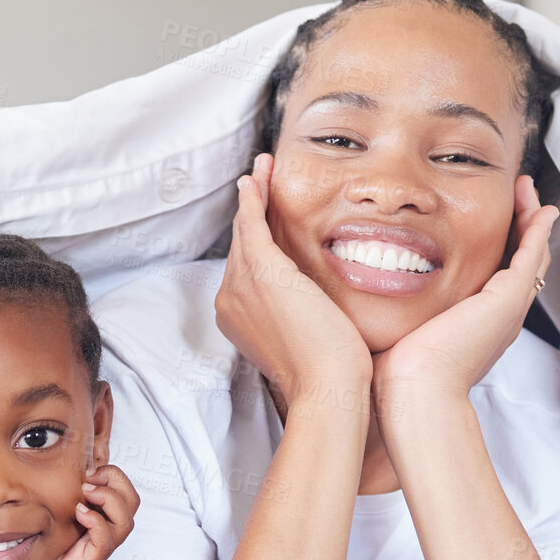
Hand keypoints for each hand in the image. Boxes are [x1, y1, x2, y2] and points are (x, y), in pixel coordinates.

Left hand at [22, 465, 139, 559]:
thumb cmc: (42, 542)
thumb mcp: (52, 507)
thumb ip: (64, 488)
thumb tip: (62, 458)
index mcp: (101, 514)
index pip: (125, 488)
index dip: (113, 473)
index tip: (88, 470)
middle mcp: (107, 530)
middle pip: (132, 501)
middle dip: (115, 481)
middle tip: (89, 479)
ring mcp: (101, 547)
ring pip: (125, 521)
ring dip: (108, 500)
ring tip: (86, 494)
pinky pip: (106, 540)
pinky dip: (96, 522)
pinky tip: (79, 513)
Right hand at [215, 153, 371, 401]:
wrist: (326, 388)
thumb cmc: (328, 376)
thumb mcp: (310, 342)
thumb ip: (306, 318)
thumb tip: (324, 310)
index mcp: (240, 318)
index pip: (248, 269)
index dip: (255, 240)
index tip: (265, 220)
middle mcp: (230, 299)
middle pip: (241, 246)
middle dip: (249, 212)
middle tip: (257, 182)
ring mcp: (241, 285)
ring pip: (244, 229)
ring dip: (251, 196)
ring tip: (260, 171)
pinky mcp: (261, 270)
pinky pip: (251, 223)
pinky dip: (252, 199)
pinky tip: (256, 180)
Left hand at [373, 175, 556, 404]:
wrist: (415, 394)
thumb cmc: (396, 375)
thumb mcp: (396, 331)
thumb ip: (389, 310)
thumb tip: (359, 295)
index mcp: (473, 322)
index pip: (491, 274)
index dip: (494, 243)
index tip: (482, 217)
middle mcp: (497, 315)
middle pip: (519, 261)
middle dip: (519, 226)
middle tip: (516, 195)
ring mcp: (507, 307)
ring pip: (531, 254)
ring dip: (530, 219)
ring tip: (526, 191)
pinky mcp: (508, 299)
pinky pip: (533, 256)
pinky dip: (538, 230)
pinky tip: (540, 208)